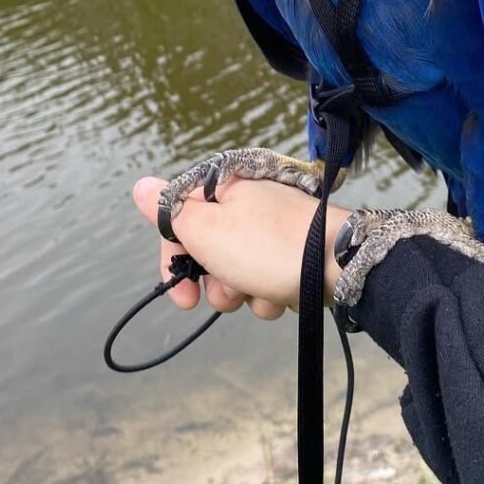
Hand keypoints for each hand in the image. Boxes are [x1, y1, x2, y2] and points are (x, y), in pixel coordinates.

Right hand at [133, 175, 352, 319]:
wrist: (342, 265)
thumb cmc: (269, 246)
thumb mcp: (208, 229)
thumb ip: (172, 212)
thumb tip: (141, 185)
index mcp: (225, 187)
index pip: (179, 221)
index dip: (174, 262)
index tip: (182, 299)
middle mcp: (248, 203)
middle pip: (208, 249)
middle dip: (215, 281)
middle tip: (231, 292)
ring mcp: (273, 228)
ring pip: (237, 270)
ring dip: (244, 292)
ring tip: (263, 292)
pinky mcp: (294, 252)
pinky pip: (267, 278)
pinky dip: (270, 293)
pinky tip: (284, 295)